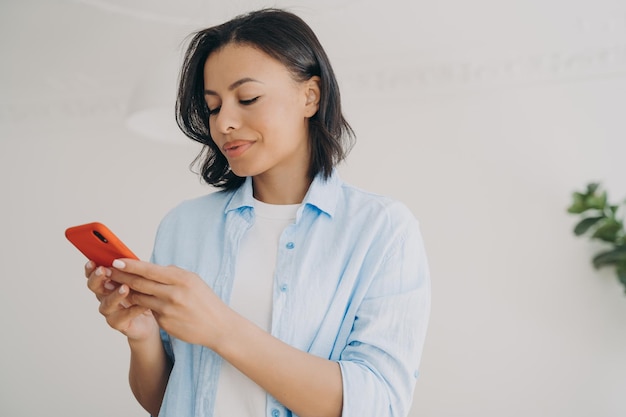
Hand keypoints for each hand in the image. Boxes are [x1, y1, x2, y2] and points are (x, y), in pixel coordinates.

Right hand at [85, 261, 158, 340]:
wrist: (152, 319)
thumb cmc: (144, 295)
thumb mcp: (139, 279)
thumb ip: (131, 270)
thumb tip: (129, 258)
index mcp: (108, 283)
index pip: (94, 273)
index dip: (91, 268)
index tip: (92, 261)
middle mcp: (105, 296)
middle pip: (94, 287)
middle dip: (97, 278)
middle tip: (103, 271)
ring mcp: (110, 311)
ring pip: (107, 303)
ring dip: (115, 294)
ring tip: (125, 288)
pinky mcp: (119, 323)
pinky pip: (123, 317)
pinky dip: (133, 309)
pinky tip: (142, 304)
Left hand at [108, 259, 229, 347]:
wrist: (218, 327)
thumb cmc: (206, 301)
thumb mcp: (193, 280)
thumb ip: (171, 274)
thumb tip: (150, 268)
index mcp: (181, 279)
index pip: (149, 270)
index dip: (130, 265)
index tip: (116, 260)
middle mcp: (173, 293)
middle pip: (140, 283)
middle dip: (121, 276)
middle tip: (109, 271)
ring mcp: (168, 310)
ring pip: (139, 298)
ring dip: (127, 292)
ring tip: (118, 285)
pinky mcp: (165, 323)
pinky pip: (149, 311)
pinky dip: (142, 305)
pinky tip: (138, 302)